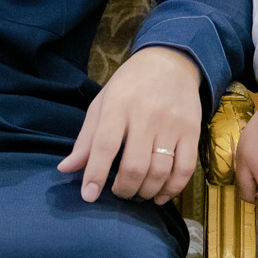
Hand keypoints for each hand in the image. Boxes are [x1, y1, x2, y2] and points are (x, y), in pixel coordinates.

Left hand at [58, 46, 202, 204]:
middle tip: (119, 192)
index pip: (105, 145)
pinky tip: (160, 195)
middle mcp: (146, 115)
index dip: (95, 174)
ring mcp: (172, 123)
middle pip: (135, 165)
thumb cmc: (130, 86)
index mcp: (118, 105)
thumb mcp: (102, 103)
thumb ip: (86, 139)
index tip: (89, 195)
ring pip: (160, 171)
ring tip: (138, 192)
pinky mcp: (192, 130)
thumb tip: (65, 169)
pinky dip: (172, 189)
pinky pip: (185, 168)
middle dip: (124, 189)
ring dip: (146, 191)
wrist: (170, 62)